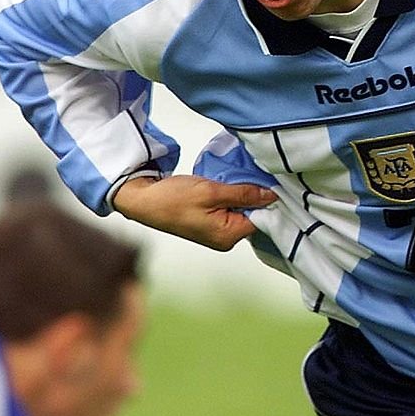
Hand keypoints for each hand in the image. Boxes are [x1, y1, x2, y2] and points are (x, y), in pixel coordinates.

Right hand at [112, 175, 276, 250]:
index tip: (268, 181)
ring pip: (241, 211)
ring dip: (240, 194)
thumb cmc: (172, 199)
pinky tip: (225, 185)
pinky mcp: (211, 225)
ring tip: (234, 178)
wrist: (143, 200)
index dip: (266, 199)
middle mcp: (226, 240)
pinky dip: (230, 197)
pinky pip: (229, 210)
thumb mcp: (212, 191)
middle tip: (248, 175)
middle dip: (253, 196)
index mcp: (228, 237)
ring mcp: (218, 234)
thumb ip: (244, 194)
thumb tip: (271, 196)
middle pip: (253, 215)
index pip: (262, 218)